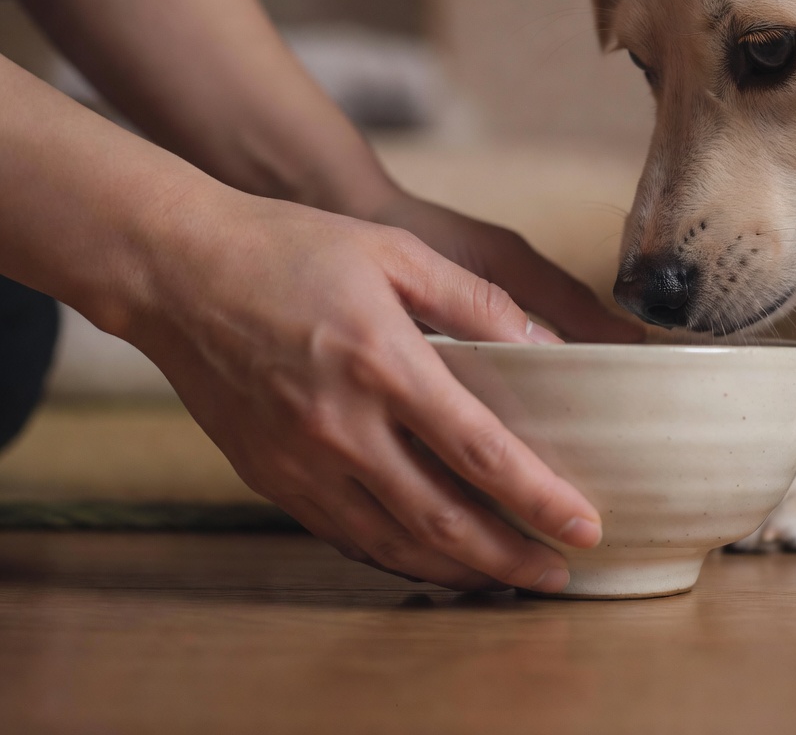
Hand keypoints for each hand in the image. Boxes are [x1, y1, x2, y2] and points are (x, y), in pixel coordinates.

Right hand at [126, 187, 604, 591]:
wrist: (177, 272)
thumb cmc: (290, 250)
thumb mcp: (396, 252)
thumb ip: (477, 302)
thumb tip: (547, 342)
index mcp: (383, 363)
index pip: (482, 452)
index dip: (540, 498)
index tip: (584, 525)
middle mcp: (342, 426)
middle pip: (444, 520)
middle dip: (511, 558)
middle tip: (560, 574)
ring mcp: (301, 461)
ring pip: (395, 543)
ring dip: (460, 571)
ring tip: (506, 579)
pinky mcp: (271, 477)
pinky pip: (345, 536)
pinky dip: (397, 557)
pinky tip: (431, 558)